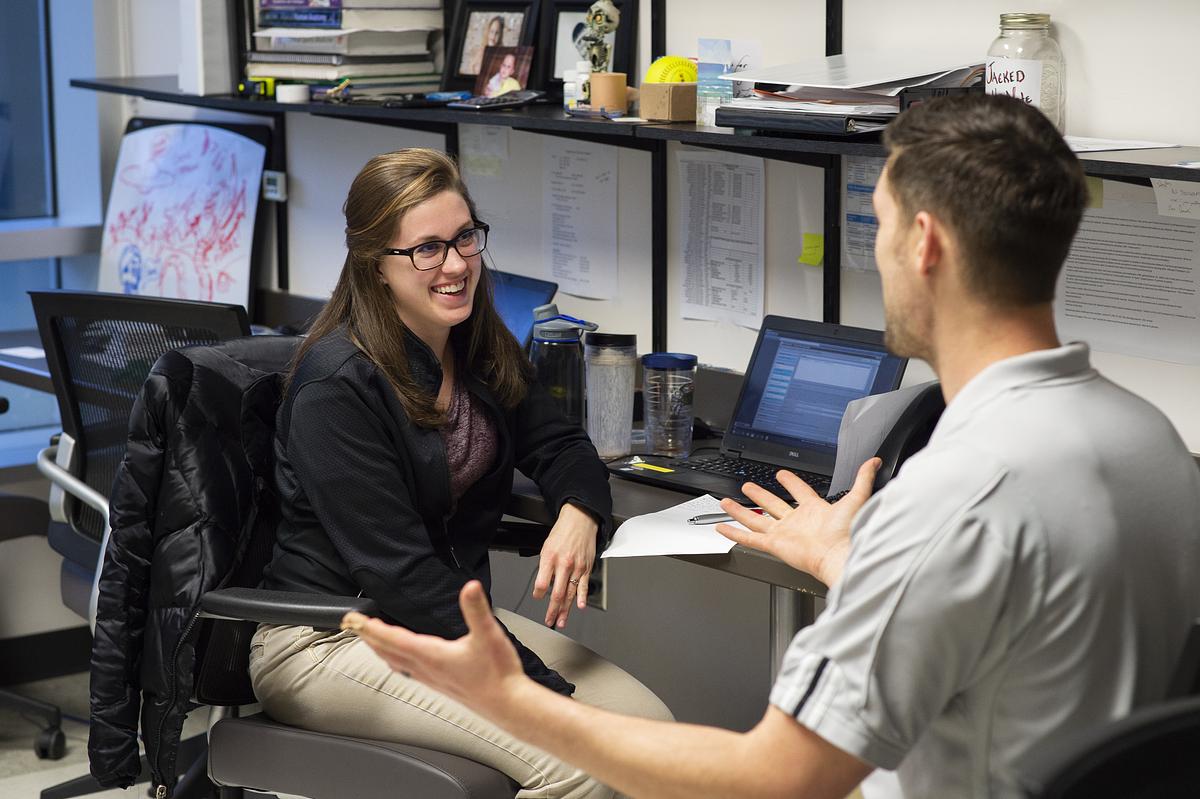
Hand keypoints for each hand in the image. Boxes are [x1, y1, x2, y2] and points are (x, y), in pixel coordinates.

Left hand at [342, 581, 524, 716]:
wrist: (507, 704)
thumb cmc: (498, 675)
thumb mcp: (489, 635)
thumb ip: (477, 610)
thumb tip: (470, 588)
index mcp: (432, 655)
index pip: (393, 639)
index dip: (372, 628)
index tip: (355, 619)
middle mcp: (426, 669)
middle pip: (387, 651)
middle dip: (367, 636)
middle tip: (351, 624)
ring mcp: (431, 678)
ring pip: (395, 662)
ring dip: (379, 648)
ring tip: (369, 639)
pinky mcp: (439, 683)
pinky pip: (407, 670)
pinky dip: (395, 660)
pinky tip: (400, 660)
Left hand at [533, 502, 597, 627]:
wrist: (580, 520)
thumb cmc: (562, 532)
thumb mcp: (546, 547)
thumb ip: (545, 566)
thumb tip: (543, 583)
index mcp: (550, 558)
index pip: (541, 583)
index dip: (538, 594)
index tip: (537, 597)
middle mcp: (563, 564)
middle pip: (556, 593)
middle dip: (552, 610)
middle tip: (549, 620)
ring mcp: (576, 567)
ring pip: (570, 593)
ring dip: (565, 610)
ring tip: (561, 621)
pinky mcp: (586, 568)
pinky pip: (583, 586)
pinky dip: (582, 598)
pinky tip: (580, 607)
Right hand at [714, 458, 880, 585]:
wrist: (841, 554)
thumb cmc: (850, 532)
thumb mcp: (857, 498)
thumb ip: (863, 478)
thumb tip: (874, 462)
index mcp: (814, 510)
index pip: (799, 491)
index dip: (790, 481)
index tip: (782, 474)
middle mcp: (797, 522)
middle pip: (773, 505)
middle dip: (760, 495)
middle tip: (748, 486)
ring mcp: (784, 533)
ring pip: (757, 519)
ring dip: (741, 511)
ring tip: (727, 503)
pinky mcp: (774, 544)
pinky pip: (750, 537)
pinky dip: (735, 533)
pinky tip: (723, 527)